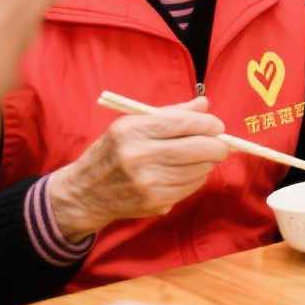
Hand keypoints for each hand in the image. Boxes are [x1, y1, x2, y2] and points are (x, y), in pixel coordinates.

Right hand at [47, 99, 229, 240]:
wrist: (85, 192)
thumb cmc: (113, 151)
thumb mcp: (132, 124)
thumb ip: (171, 113)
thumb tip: (204, 103)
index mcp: (133, 130)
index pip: (187, 122)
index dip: (210, 124)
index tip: (216, 126)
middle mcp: (139, 155)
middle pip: (201, 147)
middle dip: (218, 145)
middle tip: (219, 144)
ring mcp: (148, 181)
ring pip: (201, 169)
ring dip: (207, 163)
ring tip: (196, 158)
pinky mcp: (155, 201)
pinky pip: (192, 187)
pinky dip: (196, 178)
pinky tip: (185, 173)